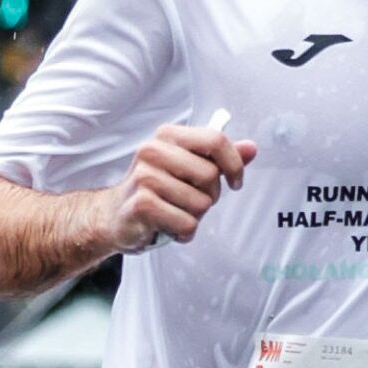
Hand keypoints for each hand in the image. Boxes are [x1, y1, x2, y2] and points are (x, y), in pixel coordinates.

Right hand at [103, 121, 255, 251]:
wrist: (115, 216)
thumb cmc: (155, 190)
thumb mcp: (188, 167)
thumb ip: (219, 157)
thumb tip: (252, 148)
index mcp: (167, 136)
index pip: (215, 140)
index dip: (234, 164)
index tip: (235, 181)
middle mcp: (152, 151)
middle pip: (210, 175)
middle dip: (210, 196)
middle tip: (191, 201)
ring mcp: (145, 177)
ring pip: (201, 203)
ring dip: (195, 216)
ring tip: (175, 213)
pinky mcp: (142, 204)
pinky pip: (187, 224)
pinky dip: (184, 232)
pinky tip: (168, 227)